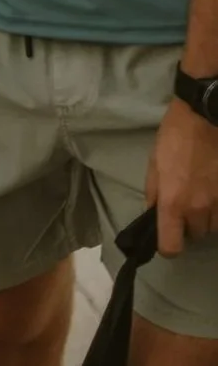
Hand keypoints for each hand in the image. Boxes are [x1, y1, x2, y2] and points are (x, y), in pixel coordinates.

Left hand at [145, 97, 217, 254]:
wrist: (205, 119)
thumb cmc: (174, 139)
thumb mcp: (154, 164)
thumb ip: (154, 194)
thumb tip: (154, 215)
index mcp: (173, 202)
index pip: (171, 246)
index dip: (168, 246)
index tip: (167, 236)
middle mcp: (199, 209)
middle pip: (195, 235)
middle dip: (188, 224)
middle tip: (184, 204)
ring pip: (213, 226)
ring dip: (206, 217)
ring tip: (200, 195)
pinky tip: (213, 190)